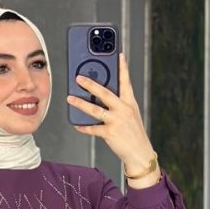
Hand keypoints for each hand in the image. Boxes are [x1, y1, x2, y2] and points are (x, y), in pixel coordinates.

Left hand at [66, 52, 155, 175]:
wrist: (140, 154)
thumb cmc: (134, 134)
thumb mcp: (131, 115)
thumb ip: (119, 104)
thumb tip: (101, 97)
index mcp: (130, 103)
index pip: (126, 82)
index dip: (122, 68)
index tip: (119, 54)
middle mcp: (123, 109)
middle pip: (105, 93)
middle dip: (90, 84)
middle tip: (78, 78)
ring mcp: (116, 121)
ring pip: (95, 110)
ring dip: (80, 104)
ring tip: (69, 98)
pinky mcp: (110, 133)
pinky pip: (93, 129)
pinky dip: (84, 127)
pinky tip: (76, 125)